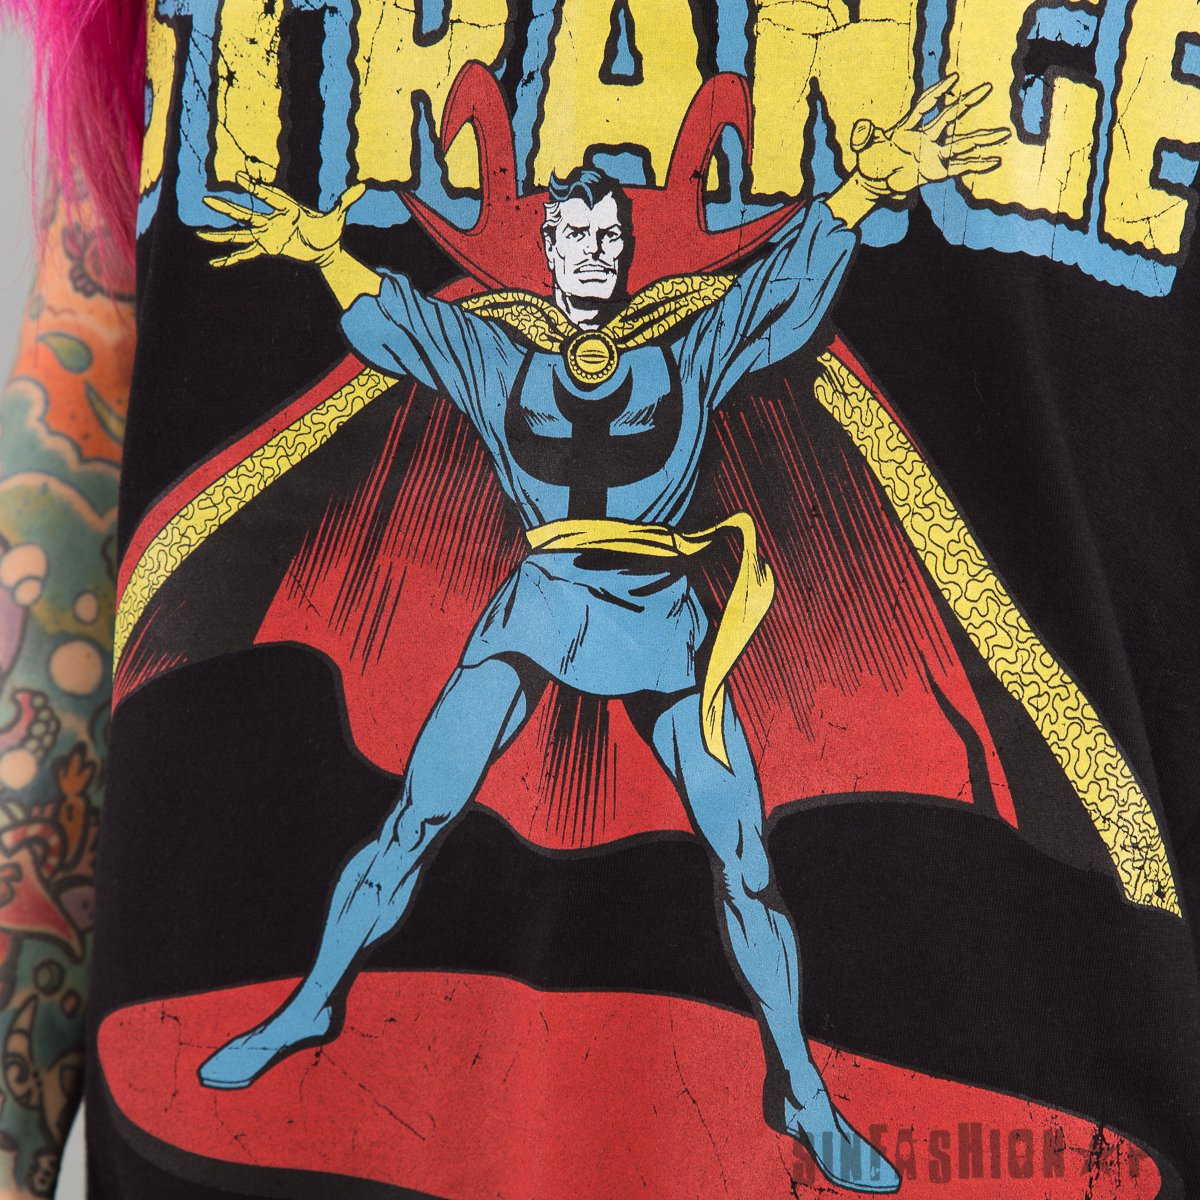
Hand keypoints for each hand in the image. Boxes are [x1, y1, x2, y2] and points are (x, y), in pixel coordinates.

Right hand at [198, 173, 365, 267]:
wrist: (327, 249)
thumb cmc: (330, 231)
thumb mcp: (338, 217)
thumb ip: (346, 201)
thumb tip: (363, 187)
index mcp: (286, 209)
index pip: (268, 197)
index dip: (254, 188)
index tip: (238, 177)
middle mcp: (272, 221)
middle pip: (246, 213)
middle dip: (227, 208)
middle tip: (206, 199)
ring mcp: (268, 235)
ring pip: (241, 234)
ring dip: (220, 235)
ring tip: (198, 234)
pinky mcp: (268, 249)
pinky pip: (247, 254)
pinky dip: (231, 259)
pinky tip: (215, 263)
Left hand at [850, 74, 1010, 202]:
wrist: (873, 183)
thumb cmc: (869, 162)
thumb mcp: (864, 148)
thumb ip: (864, 136)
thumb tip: (861, 127)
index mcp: (908, 128)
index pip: (925, 105)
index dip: (938, 92)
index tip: (954, 78)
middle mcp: (925, 138)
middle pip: (949, 117)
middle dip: (966, 103)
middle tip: (986, 87)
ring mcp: (932, 154)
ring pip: (961, 143)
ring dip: (982, 138)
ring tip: (1004, 133)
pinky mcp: (936, 172)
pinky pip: (959, 167)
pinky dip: (977, 164)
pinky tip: (994, 161)